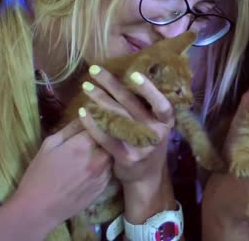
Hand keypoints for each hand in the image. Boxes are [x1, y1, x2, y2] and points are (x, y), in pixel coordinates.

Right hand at [10, 120, 111, 233]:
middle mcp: (97, 159)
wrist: (38, 210)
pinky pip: (111, 170)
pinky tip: (95, 165)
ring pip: (114, 155)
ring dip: (108, 150)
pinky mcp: (104, 188)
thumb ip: (70, 129)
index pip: (100, 125)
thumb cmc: (38, 175)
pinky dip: (107, 165)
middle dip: (106, 135)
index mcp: (82, 146)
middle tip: (98, 134)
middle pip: (112, 140)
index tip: (95, 118)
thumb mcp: (49, 145)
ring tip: (97, 149)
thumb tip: (84, 115)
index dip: (98, 120)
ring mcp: (103, 175)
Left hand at [78, 67, 173, 184]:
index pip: (161, 104)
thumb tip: (128, 76)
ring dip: (99, 99)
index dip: (149, 90)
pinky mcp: (126, 157)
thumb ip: (147, 108)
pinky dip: (92, 124)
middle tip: (94, 70)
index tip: (133, 74)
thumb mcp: (156, 126)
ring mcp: (141, 147)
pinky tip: (83, 112)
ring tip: (86, 87)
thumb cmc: (148, 143)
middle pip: (131, 105)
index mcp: (165, 122)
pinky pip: (106, 137)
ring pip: (117, 118)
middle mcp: (156, 133)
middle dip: (111, 85)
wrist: (145, 178)